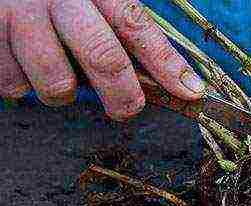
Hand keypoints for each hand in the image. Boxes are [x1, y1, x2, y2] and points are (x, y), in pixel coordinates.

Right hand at [0, 0, 205, 119]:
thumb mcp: (91, 0)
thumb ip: (122, 30)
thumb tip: (173, 78)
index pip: (137, 27)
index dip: (167, 65)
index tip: (191, 93)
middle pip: (104, 58)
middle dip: (124, 96)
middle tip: (128, 108)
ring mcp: (19, 17)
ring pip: (57, 83)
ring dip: (63, 91)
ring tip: (58, 72)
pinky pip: (14, 86)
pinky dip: (21, 84)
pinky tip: (22, 63)